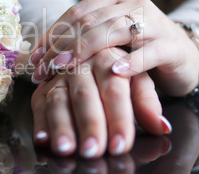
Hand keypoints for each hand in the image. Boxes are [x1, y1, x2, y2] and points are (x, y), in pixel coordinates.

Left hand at [30, 0, 198, 95]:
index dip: (52, 34)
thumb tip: (36, 53)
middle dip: (61, 47)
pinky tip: (113, 72)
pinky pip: (147, 52)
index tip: (34, 57)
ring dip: (84, 52)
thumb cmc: (134, 48)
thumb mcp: (105, 39)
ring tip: (62, 69)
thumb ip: (79, 39)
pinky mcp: (170, 45)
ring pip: (113, 32)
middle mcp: (133, 4)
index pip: (76, 12)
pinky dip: (129, 63)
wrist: (180, 55)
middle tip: (41, 69)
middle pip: (90, 22)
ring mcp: (154, 22)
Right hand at [31, 47, 170, 157]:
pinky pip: (38, 102)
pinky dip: (39, 121)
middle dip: (89, 124)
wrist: (92, 47)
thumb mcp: (138, 81)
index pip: (114, 90)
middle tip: (93, 150)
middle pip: (84, 95)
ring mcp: (58, 75)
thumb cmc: (118, 70)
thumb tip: (161, 126)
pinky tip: (42, 139)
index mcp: (107, 59)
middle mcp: (80, 64)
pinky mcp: (43, 85)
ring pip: (57, 99)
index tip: (121, 144)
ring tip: (65, 148)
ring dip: (60, 125)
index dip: (118, 118)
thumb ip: (147, 102)